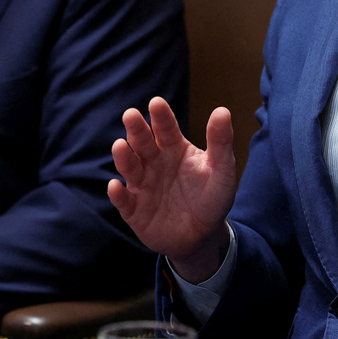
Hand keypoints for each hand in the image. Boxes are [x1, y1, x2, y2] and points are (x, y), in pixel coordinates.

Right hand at [108, 97, 236, 282]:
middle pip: (142, 143)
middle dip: (136, 130)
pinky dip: (118, 194)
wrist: (203, 236)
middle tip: (130, 115)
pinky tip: (115, 186)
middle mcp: (154, 162)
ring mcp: (142, 186)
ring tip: (120, 146)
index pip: (166, 128)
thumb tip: (222, 110)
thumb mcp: (222, 169)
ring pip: (129, 168)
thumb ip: (220, 142)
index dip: (161, 116)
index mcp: (174, 148)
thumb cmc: (211, 197)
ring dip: (123, 157)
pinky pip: (124, 201)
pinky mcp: (135, 210)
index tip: (156, 103)